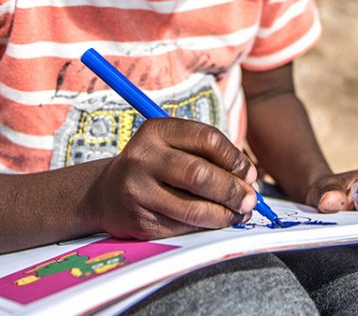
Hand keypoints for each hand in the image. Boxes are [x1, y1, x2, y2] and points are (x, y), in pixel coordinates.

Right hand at [87, 118, 258, 239]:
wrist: (107, 193)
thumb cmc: (155, 166)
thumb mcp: (173, 146)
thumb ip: (208, 156)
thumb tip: (249, 180)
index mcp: (156, 131)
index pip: (207, 139)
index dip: (235, 158)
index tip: (249, 173)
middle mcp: (143, 158)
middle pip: (200, 174)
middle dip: (232, 190)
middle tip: (251, 199)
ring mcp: (138, 191)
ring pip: (193, 208)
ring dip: (225, 214)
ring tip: (239, 213)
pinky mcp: (140, 221)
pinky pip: (183, 227)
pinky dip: (207, 227)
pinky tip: (217, 222)